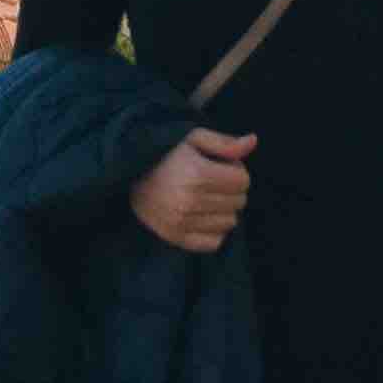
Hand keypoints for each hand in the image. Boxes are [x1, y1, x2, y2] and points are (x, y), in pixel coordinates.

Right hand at [130, 128, 255, 252]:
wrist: (129, 177)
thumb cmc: (165, 155)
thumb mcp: (192, 139)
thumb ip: (224, 142)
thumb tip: (253, 141)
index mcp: (197, 173)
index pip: (243, 180)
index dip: (236, 170)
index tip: (220, 166)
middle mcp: (191, 200)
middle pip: (239, 201)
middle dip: (231, 189)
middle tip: (213, 182)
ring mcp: (183, 222)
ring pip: (230, 222)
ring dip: (224, 209)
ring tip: (207, 197)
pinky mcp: (177, 238)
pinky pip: (215, 242)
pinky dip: (214, 230)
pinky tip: (203, 216)